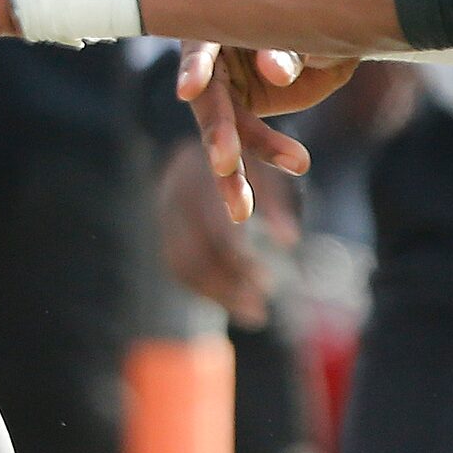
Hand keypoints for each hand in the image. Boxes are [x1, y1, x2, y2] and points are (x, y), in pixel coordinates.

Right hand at [157, 136, 297, 328]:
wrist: (221, 137)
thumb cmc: (254, 154)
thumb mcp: (267, 168)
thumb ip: (275, 200)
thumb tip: (289, 242)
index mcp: (195, 174)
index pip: (212, 229)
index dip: (239, 260)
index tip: (268, 283)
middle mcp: (171, 193)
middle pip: (192, 252)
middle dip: (228, 285)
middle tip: (262, 309)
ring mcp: (164, 210)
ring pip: (183, 264)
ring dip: (219, 294)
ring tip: (256, 315)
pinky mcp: (165, 226)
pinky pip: (178, 267)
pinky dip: (206, 290)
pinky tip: (236, 304)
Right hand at [175, 40, 352, 222]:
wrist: (334, 42)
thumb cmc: (318, 27)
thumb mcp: (310, 36)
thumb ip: (288, 50)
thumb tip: (273, 72)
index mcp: (220, 28)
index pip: (203, 46)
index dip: (195, 66)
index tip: (190, 89)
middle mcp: (212, 60)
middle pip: (209, 99)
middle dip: (217, 131)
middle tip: (223, 162)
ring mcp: (224, 92)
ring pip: (223, 133)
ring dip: (230, 172)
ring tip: (240, 209)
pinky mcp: (238, 119)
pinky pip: (241, 148)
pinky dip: (241, 180)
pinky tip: (240, 210)